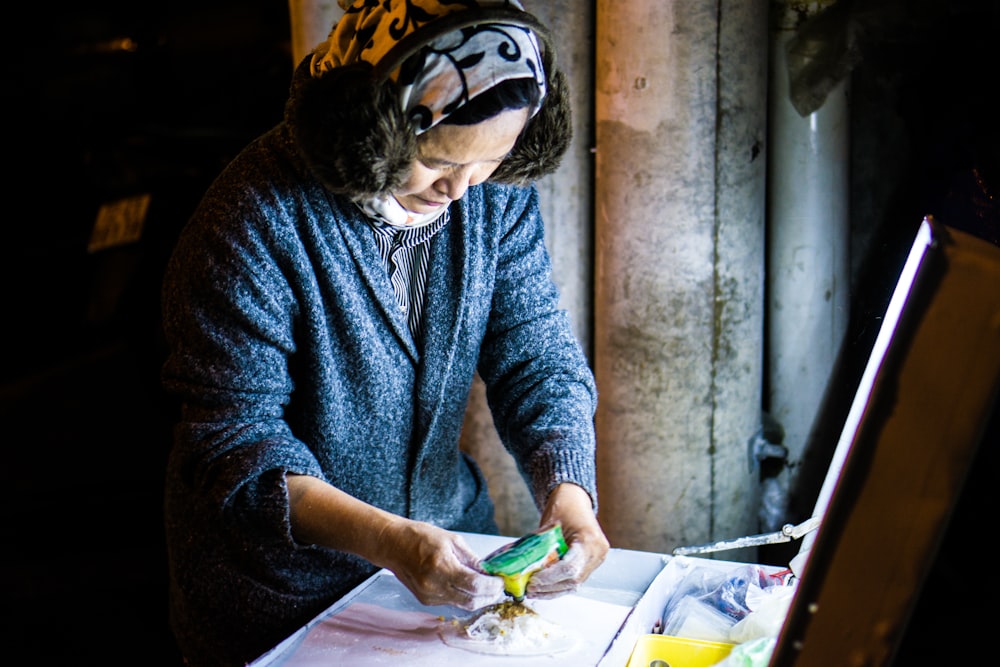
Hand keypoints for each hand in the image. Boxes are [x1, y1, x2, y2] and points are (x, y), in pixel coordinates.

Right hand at [380, 520, 506, 610]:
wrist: (393, 545)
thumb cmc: (420, 537)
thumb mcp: (452, 540)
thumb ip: (471, 559)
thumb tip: (487, 572)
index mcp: (441, 566)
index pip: (474, 585)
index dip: (492, 586)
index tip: (500, 582)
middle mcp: (434, 585)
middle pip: (470, 601)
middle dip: (488, 596)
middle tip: (497, 588)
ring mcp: (429, 595)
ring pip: (461, 604)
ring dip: (476, 598)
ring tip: (486, 587)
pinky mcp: (425, 600)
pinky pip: (451, 602)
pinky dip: (462, 596)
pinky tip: (467, 586)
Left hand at [526, 483, 609, 598]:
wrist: (576, 499)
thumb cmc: (563, 506)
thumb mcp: (549, 524)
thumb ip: (538, 546)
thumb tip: (518, 567)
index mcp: (589, 540)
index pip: (570, 567)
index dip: (550, 577)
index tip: (533, 581)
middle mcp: (598, 552)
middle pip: (573, 579)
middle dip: (549, 587)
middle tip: (529, 589)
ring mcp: (597, 559)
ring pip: (574, 584)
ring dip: (552, 590)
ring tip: (533, 592)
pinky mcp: (592, 564)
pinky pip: (575, 580)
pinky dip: (559, 586)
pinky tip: (544, 589)